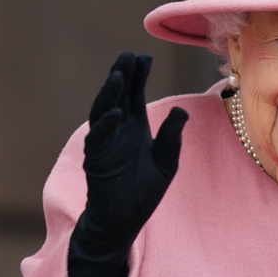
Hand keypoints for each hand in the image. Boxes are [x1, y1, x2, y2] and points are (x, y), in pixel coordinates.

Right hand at [77, 52, 187, 255]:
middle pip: (117, 97)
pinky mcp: (96, 162)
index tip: (144, 56)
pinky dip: (105, 126)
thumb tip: (181, 111)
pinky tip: (116, 112)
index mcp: (134, 128)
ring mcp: (104, 145)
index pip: (134, 95)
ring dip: (110, 94)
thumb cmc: (144, 192)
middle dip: (122, 76)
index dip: (138, 76)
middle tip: (128, 55)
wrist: (124, 221)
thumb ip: (172, 137)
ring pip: (103, 112)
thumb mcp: (166, 162)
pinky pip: (98, 140)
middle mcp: (117, 131)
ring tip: (119, 75)